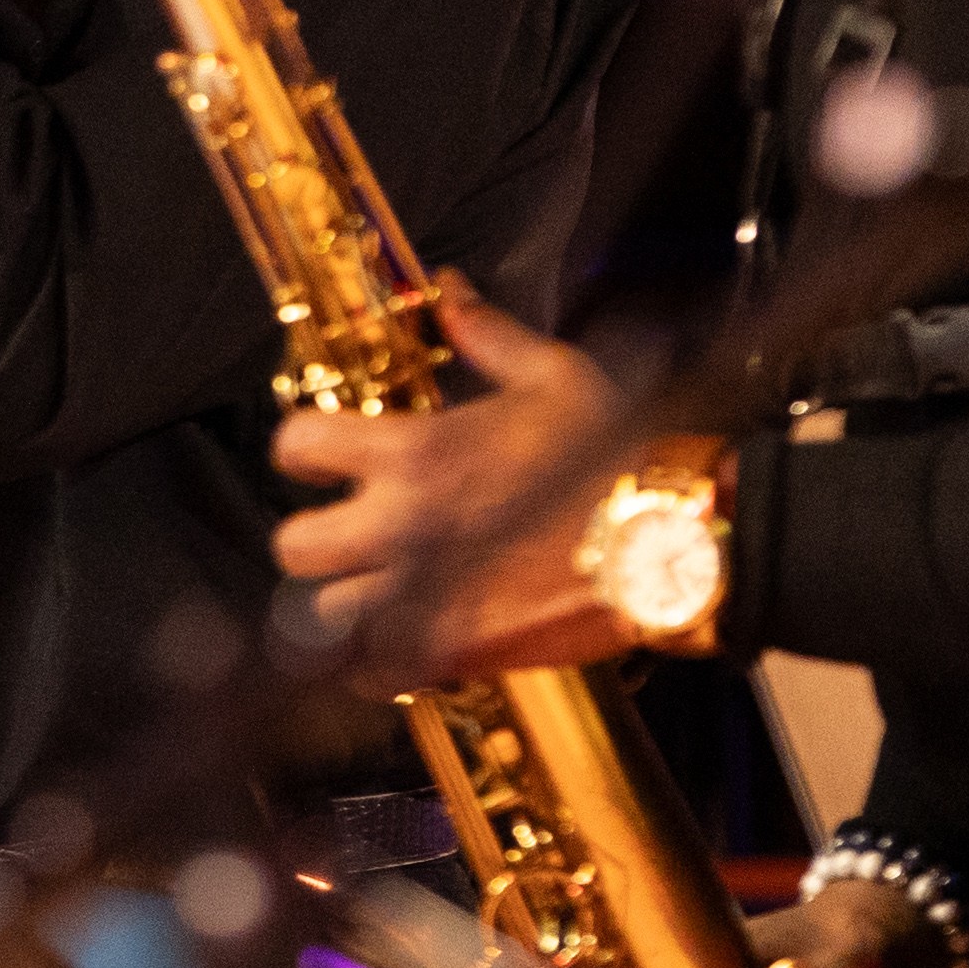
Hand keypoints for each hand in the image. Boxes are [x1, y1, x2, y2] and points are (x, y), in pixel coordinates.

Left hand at [266, 285, 644, 685]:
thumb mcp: (555, 376)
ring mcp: (421, 598)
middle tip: (343, 536)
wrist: (676, 540)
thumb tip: (449, 291)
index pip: (297, 447)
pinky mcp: (453, 653)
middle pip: (292, 548)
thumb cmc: (620, 455)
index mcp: (415, 453)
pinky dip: (372, 666)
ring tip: (363, 596)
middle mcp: (402, 528)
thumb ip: (486, 336)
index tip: (319, 458)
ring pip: (319, 622)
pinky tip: (396, 644)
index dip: (302, 449)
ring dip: (335, 608)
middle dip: (312, 541)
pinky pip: (371, 677)